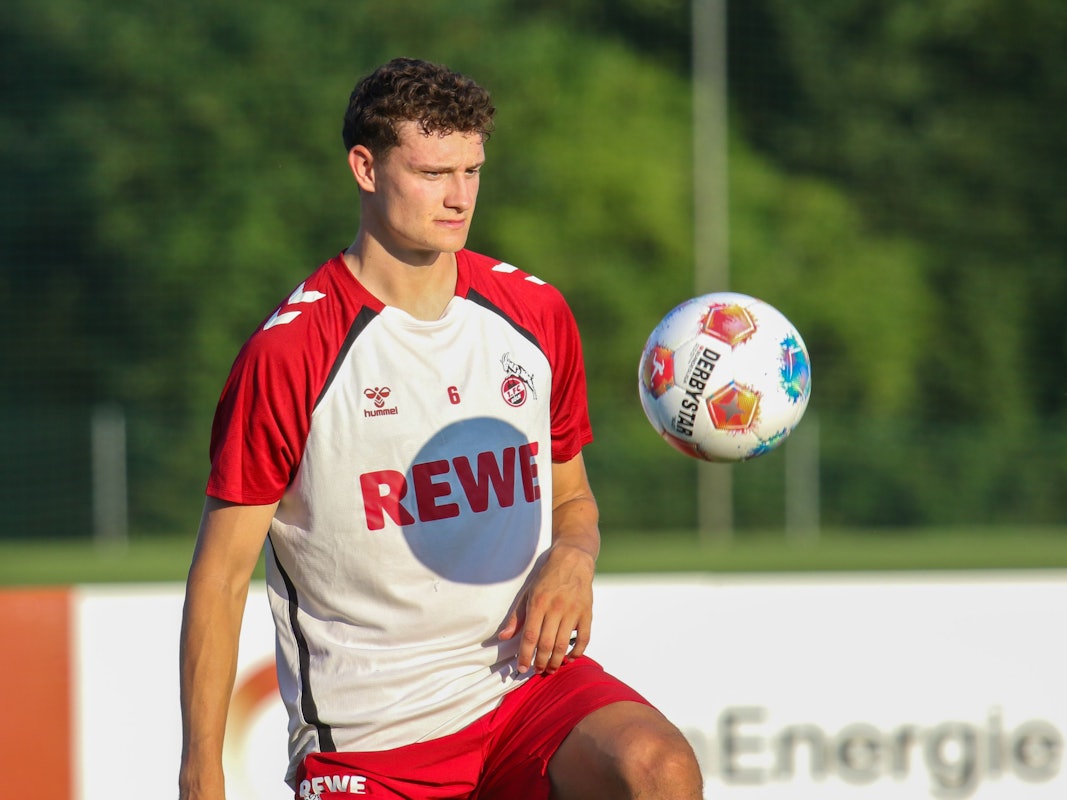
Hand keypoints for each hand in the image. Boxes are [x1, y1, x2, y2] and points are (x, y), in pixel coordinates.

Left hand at [499, 542, 594, 673]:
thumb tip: (503, 636)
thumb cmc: (547, 578)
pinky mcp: (587, 612)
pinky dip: (578, 652)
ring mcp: (573, 611)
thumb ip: (516, 616)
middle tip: (537, 671)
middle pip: (546, 644)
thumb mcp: (527, 593)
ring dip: (557, 661)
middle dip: (540, 662)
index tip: (521, 668)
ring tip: (551, 669)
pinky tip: (571, 658)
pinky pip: (584, 638)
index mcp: (538, 603)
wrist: (573, 561)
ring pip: (564, 644)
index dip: (525, 655)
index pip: (530, 636)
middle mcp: (555, 608)